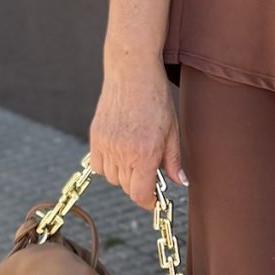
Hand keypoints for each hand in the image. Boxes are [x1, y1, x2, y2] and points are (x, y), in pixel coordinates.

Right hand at [88, 65, 186, 210]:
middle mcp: (123, 152)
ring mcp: (106, 144)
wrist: (132, 72)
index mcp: (145, 153)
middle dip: (139, 185)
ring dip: (123, 175)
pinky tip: (118, 152)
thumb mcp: (172, 130)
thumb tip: (179, 182)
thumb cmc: (155, 98)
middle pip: (127, 188)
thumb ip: (173, 160)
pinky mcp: (95, 136)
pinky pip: (98, 165)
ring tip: (134, 156)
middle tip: (149, 169)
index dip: (148, 201)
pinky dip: (107, 165)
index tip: (153, 199)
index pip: (140, 194)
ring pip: (112, 178)